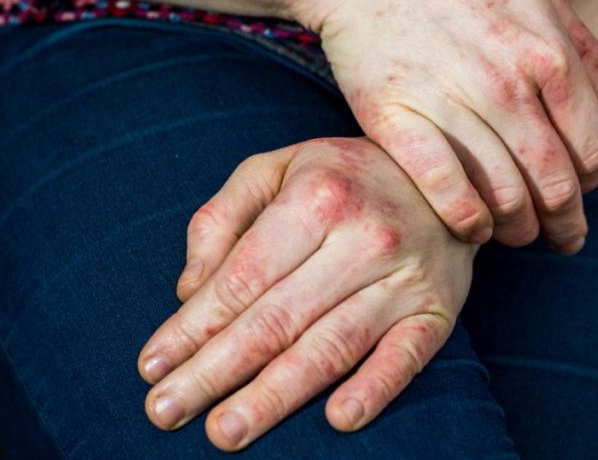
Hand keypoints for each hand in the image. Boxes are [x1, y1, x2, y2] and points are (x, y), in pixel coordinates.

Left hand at [138, 138, 477, 450]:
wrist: (446, 176)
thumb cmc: (344, 176)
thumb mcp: (277, 168)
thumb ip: (223, 217)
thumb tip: (188, 290)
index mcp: (315, 198)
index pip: (242, 279)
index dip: (192, 327)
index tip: (152, 365)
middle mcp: (361, 239)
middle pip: (275, 320)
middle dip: (213, 371)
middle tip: (164, 409)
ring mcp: (402, 280)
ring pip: (330, 347)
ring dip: (275, 395)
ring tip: (225, 430)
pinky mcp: (436, 312)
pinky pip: (405, 357)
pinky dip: (374, 389)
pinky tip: (338, 419)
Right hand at [290, 0, 597, 251]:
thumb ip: (589, 58)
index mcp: (548, 53)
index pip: (589, 147)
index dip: (590, 183)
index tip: (579, 194)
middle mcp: (505, 82)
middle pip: (554, 182)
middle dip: (567, 224)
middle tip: (564, 240)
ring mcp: (449, 103)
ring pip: (504, 196)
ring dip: (519, 230)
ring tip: (517, 235)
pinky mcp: (396, 120)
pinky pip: (444, 189)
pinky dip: (468, 221)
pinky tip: (475, 230)